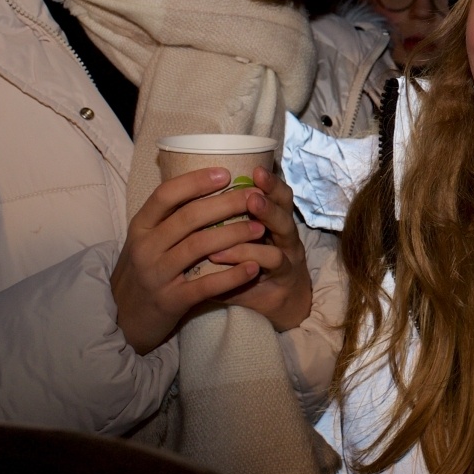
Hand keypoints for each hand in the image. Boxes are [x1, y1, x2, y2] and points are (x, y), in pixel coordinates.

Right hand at [110, 167, 269, 354]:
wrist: (122, 317)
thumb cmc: (143, 269)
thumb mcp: (146, 239)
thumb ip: (169, 217)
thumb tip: (208, 184)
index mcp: (141, 226)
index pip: (165, 195)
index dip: (196, 181)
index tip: (226, 173)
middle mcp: (146, 248)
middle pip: (188, 217)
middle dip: (226, 204)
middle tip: (254, 197)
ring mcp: (156, 275)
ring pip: (198, 247)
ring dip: (233, 234)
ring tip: (260, 228)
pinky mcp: (170, 301)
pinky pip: (205, 286)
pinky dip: (231, 276)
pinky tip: (253, 267)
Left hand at [207, 166, 313, 332]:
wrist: (274, 305)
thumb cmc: (246, 269)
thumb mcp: (235, 243)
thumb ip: (220, 223)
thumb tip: (183, 200)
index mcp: (273, 219)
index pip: (277, 193)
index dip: (270, 181)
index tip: (255, 168)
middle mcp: (285, 233)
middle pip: (285, 206)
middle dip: (270, 194)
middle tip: (252, 188)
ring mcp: (289, 254)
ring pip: (284, 231)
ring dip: (265, 218)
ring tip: (248, 211)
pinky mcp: (285, 277)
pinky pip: (271, 262)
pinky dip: (248, 256)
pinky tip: (229, 256)